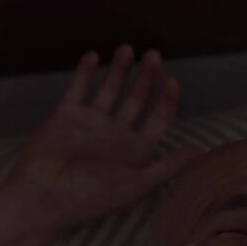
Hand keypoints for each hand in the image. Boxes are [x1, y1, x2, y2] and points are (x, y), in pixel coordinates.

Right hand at [4, 44, 205, 245]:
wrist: (44, 196)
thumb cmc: (91, 197)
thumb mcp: (136, 183)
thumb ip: (168, 166)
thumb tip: (203, 153)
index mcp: (134, 152)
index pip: (157, 121)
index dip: (166, 101)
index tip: (172, 80)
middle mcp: (114, 136)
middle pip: (136, 100)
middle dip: (146, 78)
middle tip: (154, 55)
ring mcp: (90, 124)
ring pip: (109, 90)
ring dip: (119, 70)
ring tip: (128, 49)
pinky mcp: (66, 116)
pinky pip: (78, 89)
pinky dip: (84, 72)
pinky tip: (93, 56)